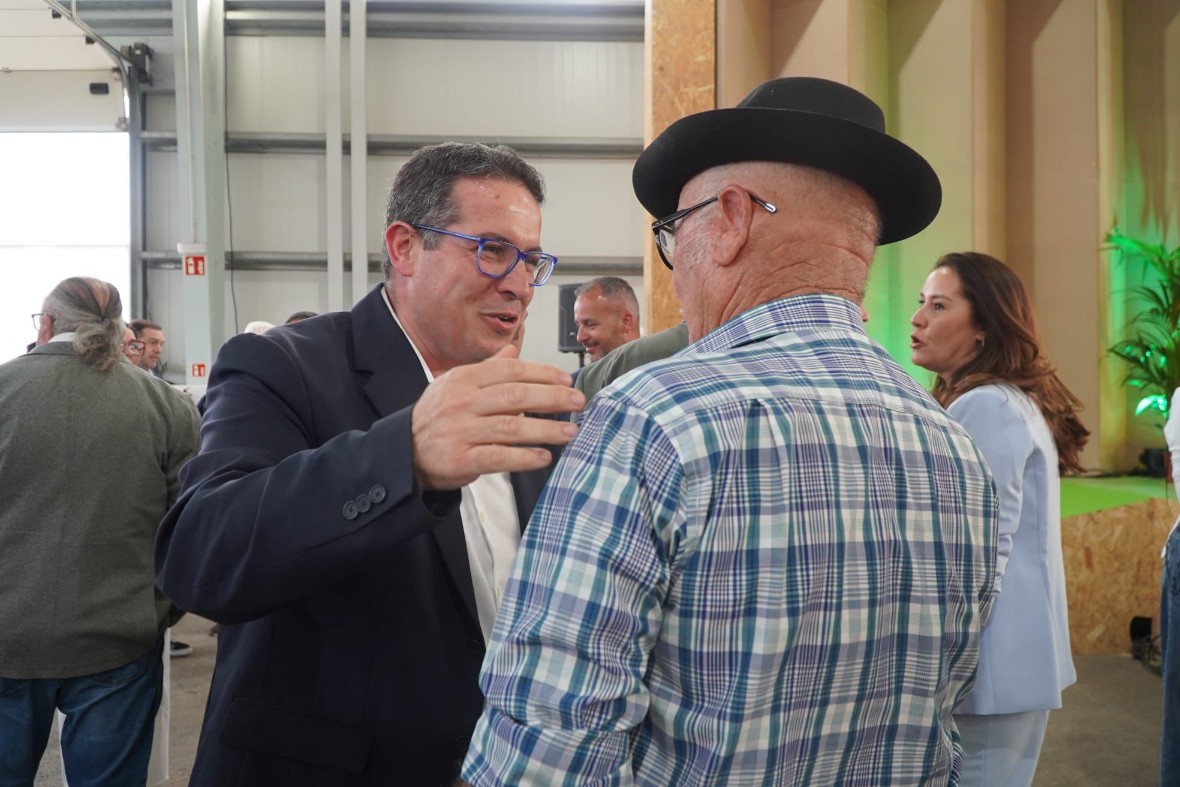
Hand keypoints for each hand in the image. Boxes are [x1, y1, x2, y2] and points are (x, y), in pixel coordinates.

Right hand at [411, 345, 584, 489]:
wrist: (404, 450)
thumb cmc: (439, 416)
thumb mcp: (457, 385)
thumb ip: (488, 369)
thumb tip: (513, 350)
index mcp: (464, 379)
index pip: (510, 371)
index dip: (542, 374)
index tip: (567, 381)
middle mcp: (462, 402)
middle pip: (515, 395)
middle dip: (552, 398)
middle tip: (578, 402)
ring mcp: (461, 431)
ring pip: (511, 427)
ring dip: (545, 429)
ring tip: (570, 431)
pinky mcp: (461, 459)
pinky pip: (498, 457)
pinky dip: (524, 457)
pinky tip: (544, 457)